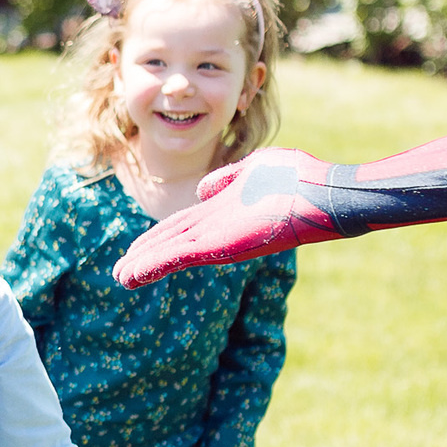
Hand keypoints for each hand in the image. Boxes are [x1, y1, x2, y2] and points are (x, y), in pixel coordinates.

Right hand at [115, 147, 344, 287]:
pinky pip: (182, 255)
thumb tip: (202, 191)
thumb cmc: (301, 179)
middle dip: (146, 256)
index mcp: (224, 211)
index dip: (157, 237)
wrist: (326, 195)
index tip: (135, 250)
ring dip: (146, 265)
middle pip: (173, 242)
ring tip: (121, 278)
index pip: (182, 225)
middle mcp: (219, 227)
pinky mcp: (224, 245)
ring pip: (173, 252)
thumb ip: (227, 179)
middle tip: (120, 273)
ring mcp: (221, 237)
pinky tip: (135, 272)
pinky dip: (157, 264)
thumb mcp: (257, 169)